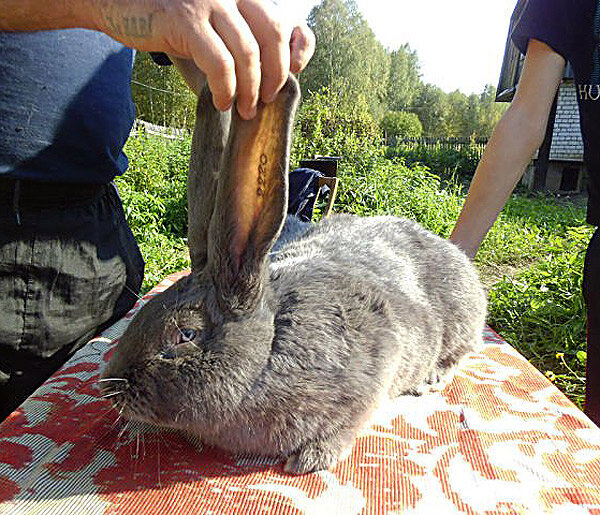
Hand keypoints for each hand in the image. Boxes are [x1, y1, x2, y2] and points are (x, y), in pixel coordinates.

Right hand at [94, 0, 314, 118]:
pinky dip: (225, 89)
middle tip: (265, 101)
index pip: (286, 22)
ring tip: (243, 110)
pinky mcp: (186, 19)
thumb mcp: (214, 29)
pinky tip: (220, 102)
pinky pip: (219, 63)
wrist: (121, 4)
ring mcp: (209, 2)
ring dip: (250, 90)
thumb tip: (268, 84)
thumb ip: (240, 45)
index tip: (293, 76)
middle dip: (274, 76)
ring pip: (247, 53)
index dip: (298, 50)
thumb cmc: (173, 24)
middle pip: (273, 36)